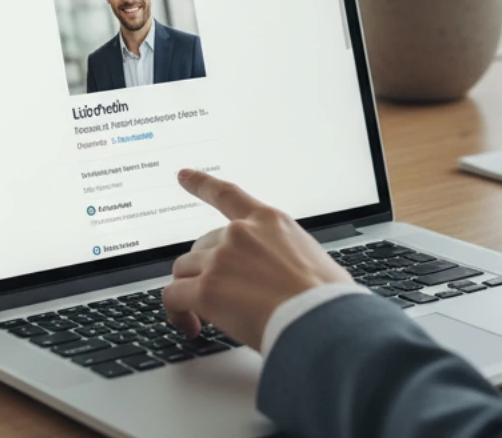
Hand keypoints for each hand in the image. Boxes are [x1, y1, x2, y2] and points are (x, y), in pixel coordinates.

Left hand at [163, 168, 353, 349]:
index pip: (227, 194)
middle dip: (205, 270)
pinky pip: (174, 297)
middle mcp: (240, 234)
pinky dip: (176, 313)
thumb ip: (288, 257)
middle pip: (201, 246)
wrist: (322, 320)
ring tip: (200, 317)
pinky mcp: (207, 289)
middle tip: (219, 297)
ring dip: (190, 291)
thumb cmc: (327, 299)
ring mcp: (221, 259)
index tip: (183, 175)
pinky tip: (190, 326)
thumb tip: (289, 279)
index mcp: (269, 221)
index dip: (201, 183)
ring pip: (183, 271)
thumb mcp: (315, 258)